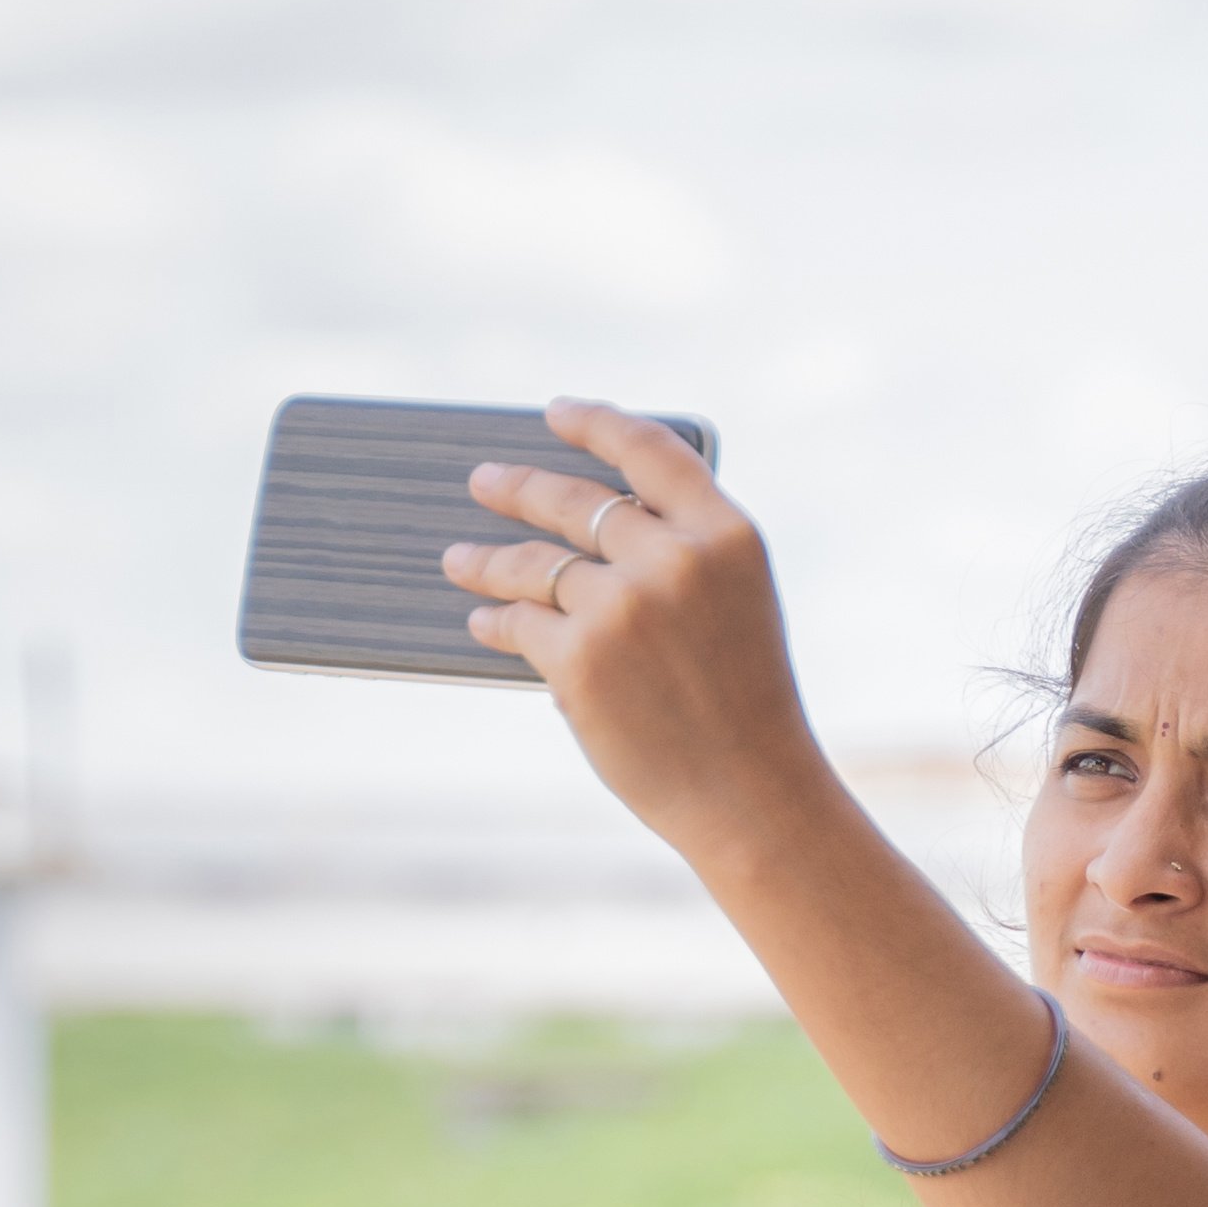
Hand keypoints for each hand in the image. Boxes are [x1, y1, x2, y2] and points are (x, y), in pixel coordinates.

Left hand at [438, 399, 847, 877]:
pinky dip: (496, 622)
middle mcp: (673, 559)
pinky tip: (481, 621)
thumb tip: (586, 521)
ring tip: (458, 559)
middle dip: (517, 487)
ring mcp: (622, 608)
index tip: (557, 412)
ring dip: (488, 561)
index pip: (650, 451)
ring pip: (535, 566)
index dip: (597, 424)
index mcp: (726, 534)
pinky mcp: (579, 659)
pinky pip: (521, 625)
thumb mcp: (738, 604)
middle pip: (575, 501)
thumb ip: (682, 553)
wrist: (750, 793)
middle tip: (483, 480)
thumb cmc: (744, 704)